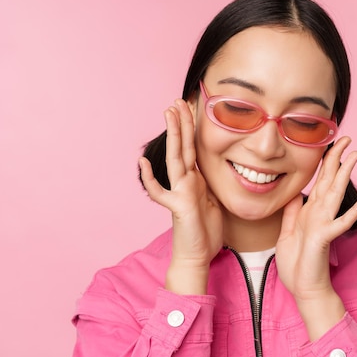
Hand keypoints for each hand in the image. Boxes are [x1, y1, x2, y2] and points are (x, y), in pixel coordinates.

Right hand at [139, 99, 222, 293]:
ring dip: (173, 136)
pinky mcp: (178, 206)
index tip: (192, 108)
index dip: (192, 128)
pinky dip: (151, 179)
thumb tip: (206, 172)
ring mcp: (180, 193)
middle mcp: (186, 182)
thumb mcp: (213, 201)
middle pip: (183, 147)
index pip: (193, 148)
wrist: (196, 257)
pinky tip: (144, 164)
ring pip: (175, 159)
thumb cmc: (205, 232)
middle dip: (182, 123)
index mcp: (195, 180)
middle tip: (178, 100)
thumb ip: (207, 185)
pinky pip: (161, 192)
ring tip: (169, 113)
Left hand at [275, 137, 356, 338]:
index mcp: (311, 211)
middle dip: (338, 159)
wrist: (303, 289)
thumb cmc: (297, 264)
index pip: (319, 181)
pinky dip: (354, 209)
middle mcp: (320, 214)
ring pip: (336, 194)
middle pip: (330, 181)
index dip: (325, 162)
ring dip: (346, 174)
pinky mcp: (325, 237)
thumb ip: (293, 213)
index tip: (331, 143)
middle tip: (347, 138)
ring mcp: (324, 224)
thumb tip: (297, 194)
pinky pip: (341, 221)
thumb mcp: (288, 233)